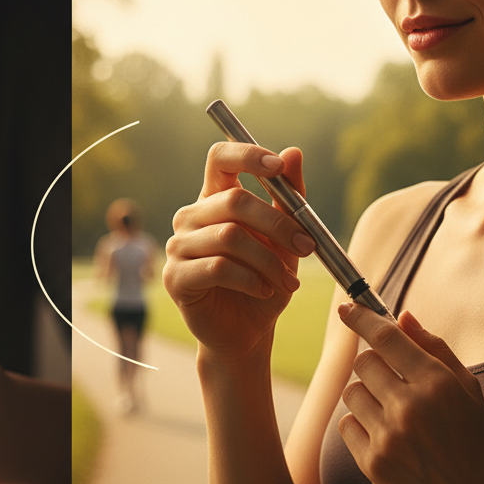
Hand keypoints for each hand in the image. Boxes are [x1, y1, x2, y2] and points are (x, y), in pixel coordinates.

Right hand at [162, 141, 315, 359]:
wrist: (248, 331)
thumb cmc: (265, 281)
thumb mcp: (285, 239)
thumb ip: (288, 198)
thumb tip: (294, 152)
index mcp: (214, 199)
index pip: (219, 158)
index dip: (246, 155)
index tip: (277, 166)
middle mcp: (190, 218)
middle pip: (233, 202)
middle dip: (279, 225)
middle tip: (307, 247)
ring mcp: (178, 247)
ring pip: (229, 237)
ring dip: (269, 261)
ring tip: (288, 281)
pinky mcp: (175, 277)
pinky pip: (217, 268)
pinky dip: (251, 279)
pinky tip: (264, 291)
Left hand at [337, 303, 483, 483]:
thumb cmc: (471, 437)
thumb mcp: (467, 388)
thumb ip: (433, 348)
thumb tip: (401, 316)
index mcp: (436, 384)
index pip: (385, 338)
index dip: (362, 318)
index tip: (347, 307)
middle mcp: (410, 408)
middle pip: (363, 363)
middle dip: (375, 367)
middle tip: (395, 384)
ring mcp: (389, 437)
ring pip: (352, 393)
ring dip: (367, 398)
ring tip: (395, 416)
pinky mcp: (372, 463)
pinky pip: (346, 424)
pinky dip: (361, 426)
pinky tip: (387, 438)